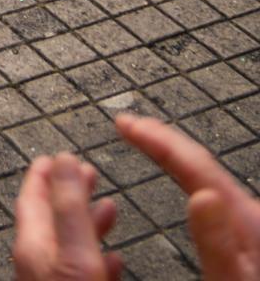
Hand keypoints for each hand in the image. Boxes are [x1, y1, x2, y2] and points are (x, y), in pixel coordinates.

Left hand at [13, 152, 119, 280]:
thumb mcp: (74, 253)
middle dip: (72, 192)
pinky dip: (97, 255)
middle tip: (91, 172)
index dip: (44, 173)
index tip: (57, 154)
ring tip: (110, 206)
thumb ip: (69, 207)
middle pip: (53, 216)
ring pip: (70, 243)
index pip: (32, 197)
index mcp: (33, 243)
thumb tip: (64, 158)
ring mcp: (52, 279)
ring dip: (89, 221)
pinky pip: (82, 270)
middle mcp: (38, 260)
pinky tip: (114, 257)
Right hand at [117, 114, 259, 279]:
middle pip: (204, 167)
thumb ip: (220, 247)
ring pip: (211, 182)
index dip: (157, 139)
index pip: (197, 165)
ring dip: (177, 160)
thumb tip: (200, 194)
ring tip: (150, 147)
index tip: (124, 124)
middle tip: (129, 127)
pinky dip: (190, 183)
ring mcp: (254, 233)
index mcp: (249, 224)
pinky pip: (217, 203)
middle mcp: (253, 221)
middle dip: (164, 142)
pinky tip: (186, 193)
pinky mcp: (253, 247)